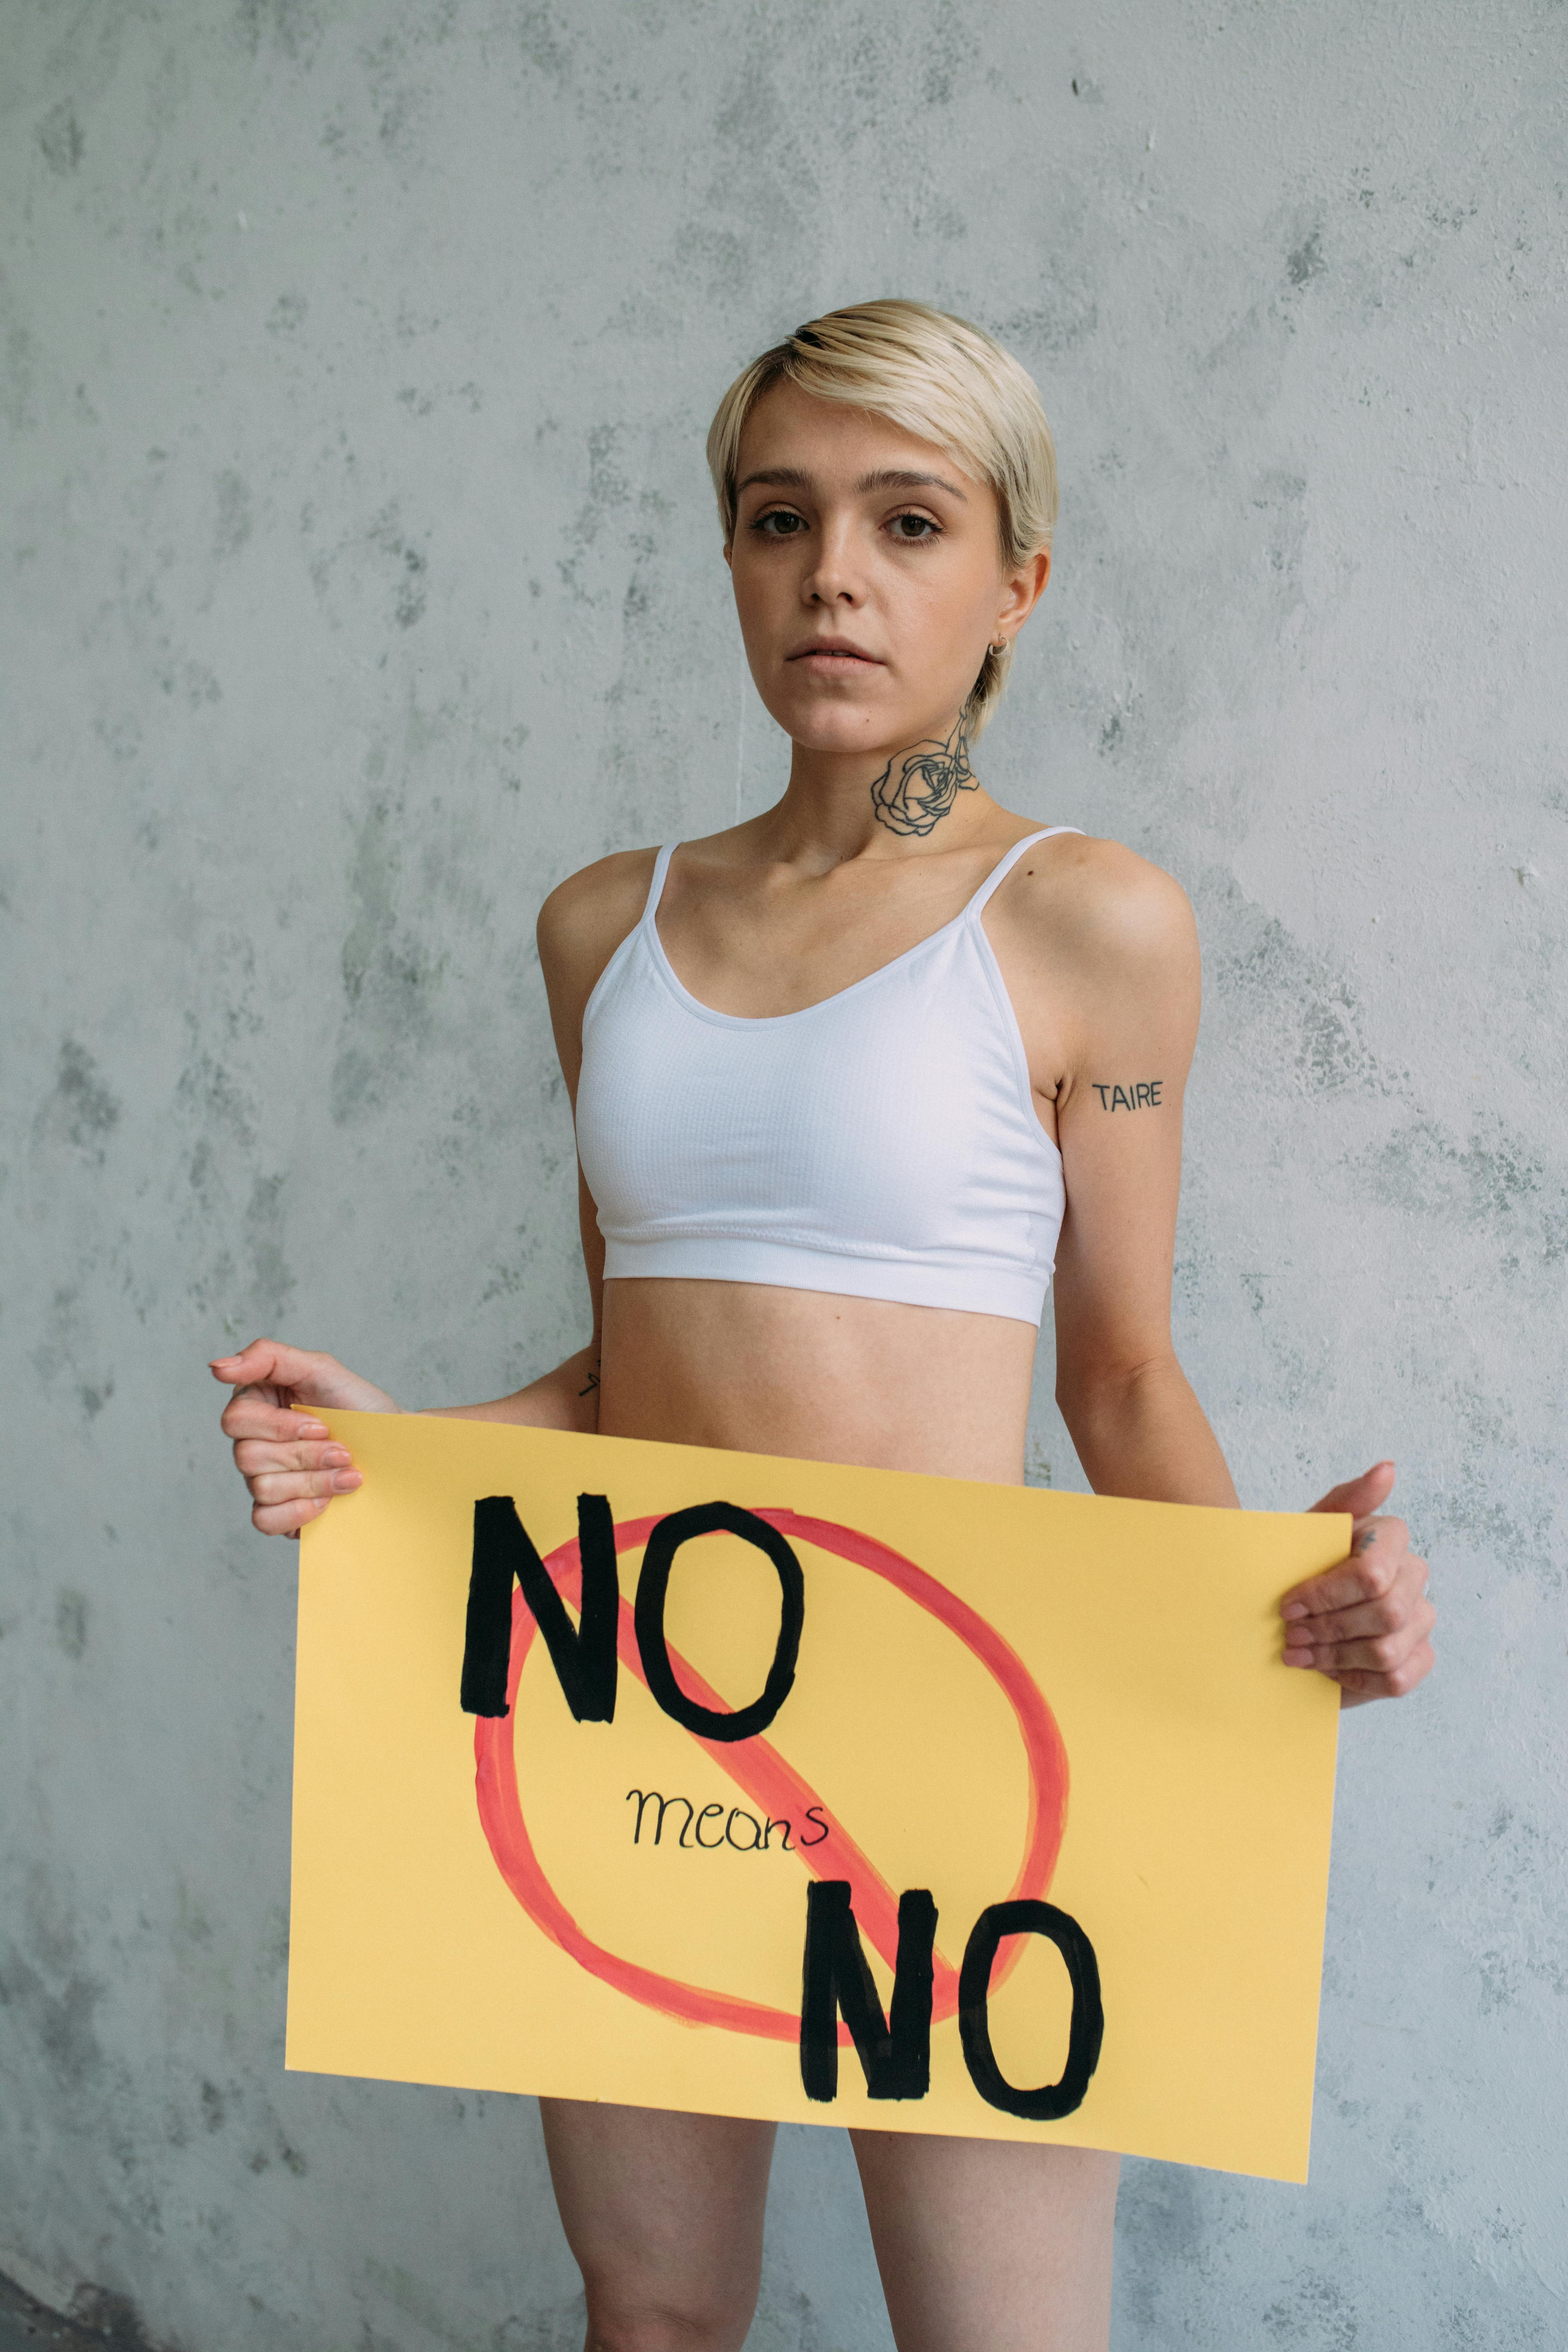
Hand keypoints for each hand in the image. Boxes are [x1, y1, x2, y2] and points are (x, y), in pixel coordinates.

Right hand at [210, 1337, 396, 1538]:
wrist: (394, 1447)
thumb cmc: (357, 1406)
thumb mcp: (321, 1369)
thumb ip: (268, 1357)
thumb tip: (216, 1368)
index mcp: (255, 1405)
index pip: (235, 1420)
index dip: (279, 1427)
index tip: (321, 1424)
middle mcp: (251, 1443)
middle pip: (247, 1457)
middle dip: (305, 1455)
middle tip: (343, 1452)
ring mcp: (261, 1479)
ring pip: (262, 1488)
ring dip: (314, 1482)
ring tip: (349, 1476)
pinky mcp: (275, 1512)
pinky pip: (265, 1520)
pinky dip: (299, 1512)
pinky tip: (328, 1503)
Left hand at [1281, 1462, 1434, 1706]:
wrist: (1289, 1611)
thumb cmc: (1299, 1566)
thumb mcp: (1307, 1531)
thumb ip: (1345, 1500)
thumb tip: (1387, 1468)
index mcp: (1390, 1537)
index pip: (1373, 1573)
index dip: (1327, 1594)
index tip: (1287, 1603)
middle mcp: (1414, 1575)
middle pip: (1385, 1613)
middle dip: (1329, 1628)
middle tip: (1289, 1634)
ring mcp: (1420, 1618)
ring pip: (1388, 1649)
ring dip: (1334, 1656)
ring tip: (1298, 1653)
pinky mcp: (1418, 1657)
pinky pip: (1398, 1679)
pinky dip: (1354, 1679)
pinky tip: (1328, 1670)